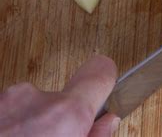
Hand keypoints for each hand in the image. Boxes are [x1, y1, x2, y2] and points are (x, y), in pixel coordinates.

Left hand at [0, 55, 118, 136]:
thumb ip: (96, 135)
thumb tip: (108, 121)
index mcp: (66, 114)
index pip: (100, 73)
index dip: (106, 77)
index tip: (109, 78)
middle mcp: (34, 98)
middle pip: (62, 97)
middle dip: (62, 116)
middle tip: (60, 136)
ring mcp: (6, 100)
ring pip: (32, 105)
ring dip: (33, 123)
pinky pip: (8, 109)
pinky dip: (11, 124)